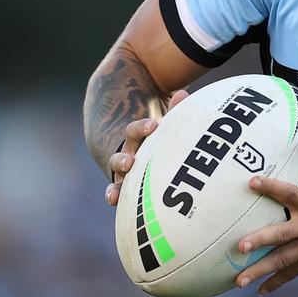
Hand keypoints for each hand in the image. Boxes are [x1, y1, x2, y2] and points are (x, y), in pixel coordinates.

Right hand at [104, 89, 187, 205]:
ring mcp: (123, 171)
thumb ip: (174, 111)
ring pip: (116, 177)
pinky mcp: (124, 185)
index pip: (135, 130)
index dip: (142, 128)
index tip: (153, 126)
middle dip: (124, 159)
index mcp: (136, 137)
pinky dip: (113, 196)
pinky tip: (113, 202)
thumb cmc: (158, 135)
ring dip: (116, 184)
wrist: (137, 145)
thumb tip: (183, 94)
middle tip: (130, 162)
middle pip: (121, 155)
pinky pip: (116, 191)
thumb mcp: (164, 124)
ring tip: (114, 193)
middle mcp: (126, 153)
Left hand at [234, 124, 297, 294]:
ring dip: (262, 269)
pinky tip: (261, 290)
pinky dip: (279, 281)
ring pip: (285, 258)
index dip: (270, 187)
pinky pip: (297, 270)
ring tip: (240, 279)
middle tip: (239, 247)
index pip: (289, 192)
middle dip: (260, 240)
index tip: (251, 183)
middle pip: (282, 234)